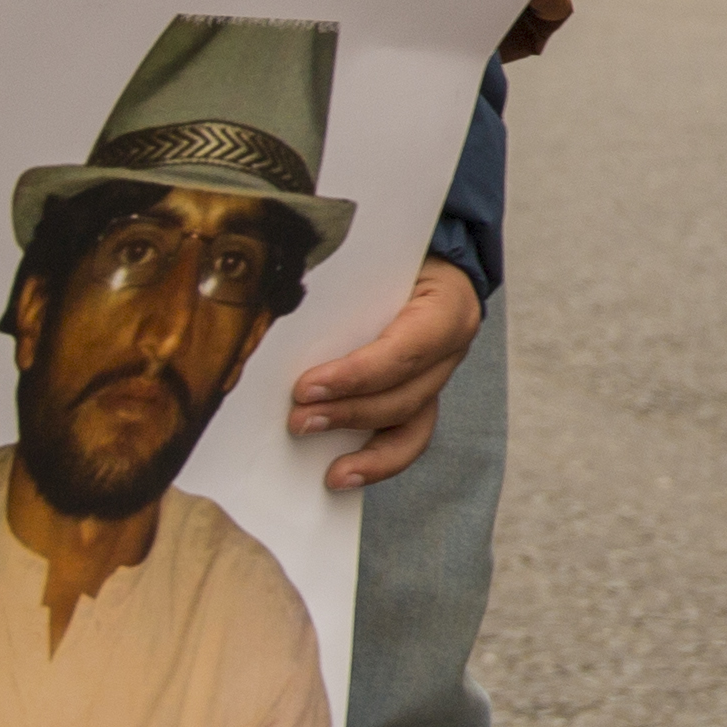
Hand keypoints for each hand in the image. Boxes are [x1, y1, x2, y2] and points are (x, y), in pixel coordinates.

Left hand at [287, 258, 483, 491]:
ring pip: (409, 424)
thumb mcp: (373, 253)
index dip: (357, 375)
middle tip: (297, 420)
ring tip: (324, 462)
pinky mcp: (421, 393)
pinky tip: (342, 473)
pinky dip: (376, 460)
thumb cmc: (390, 252)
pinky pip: (406, 436)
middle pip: (405, 395)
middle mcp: (452, 347)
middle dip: (349, 412)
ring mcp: (439, 375)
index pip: (405, 350)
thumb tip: (274, 301)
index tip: (307, 387)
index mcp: (448, 305)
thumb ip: (339, 278)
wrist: (422, 253)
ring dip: (363, 447)